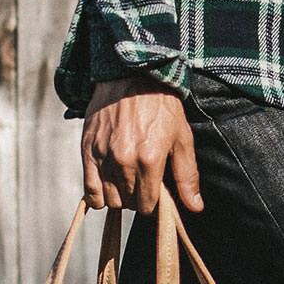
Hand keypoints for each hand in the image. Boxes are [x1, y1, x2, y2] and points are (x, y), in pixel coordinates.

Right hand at [81, 77, 201, 214]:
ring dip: (118, 196)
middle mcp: (124, 161)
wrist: (132, 76)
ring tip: (126, 180)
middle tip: (142, 182)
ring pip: (108, 200)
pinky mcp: (87, 150)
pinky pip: (89, 190)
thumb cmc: (161, 106)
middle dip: (137, 198)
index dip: (153, 202)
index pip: (147, 205)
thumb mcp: (182, 138)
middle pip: (128, 203)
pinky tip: (107, 185)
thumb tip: (195, 207)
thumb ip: (187, 175)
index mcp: (150, 159)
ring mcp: (103, 156)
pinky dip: (97, 195)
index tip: (155, 191)